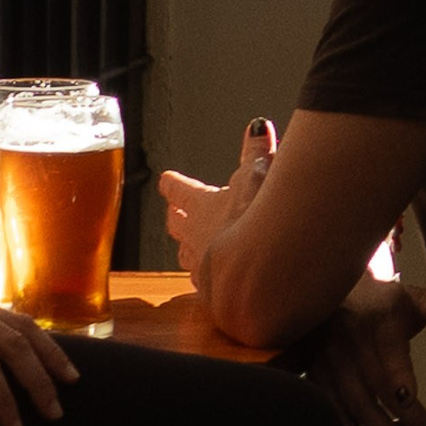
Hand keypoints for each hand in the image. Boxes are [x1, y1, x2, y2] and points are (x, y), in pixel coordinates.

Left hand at [160, 115, 275, 276]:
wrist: (259, 275)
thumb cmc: (254, 220)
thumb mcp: (258, 174)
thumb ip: (256, 151)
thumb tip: (257, 127)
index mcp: (204, 205)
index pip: (182, 190)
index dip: (174, 184)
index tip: (166, 180)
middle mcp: (197, 237)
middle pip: (178, 226)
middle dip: (176, 218)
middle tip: (173, 213)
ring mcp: (205, 270)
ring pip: (187, 258)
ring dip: (187, 251)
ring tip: (186, 250)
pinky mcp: (217, 297)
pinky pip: (205, 287)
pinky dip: (208, 282)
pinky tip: (214, 286)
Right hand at [302, 269, 425, 425]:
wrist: (327, 296)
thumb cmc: (381, 305)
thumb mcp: (410, 299)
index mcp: (377, 319)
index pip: (390, 351)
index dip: (400, 377)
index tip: (414, 402)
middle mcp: (349, 341)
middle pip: (376, 388)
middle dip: (403, 422)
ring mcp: (328, 362)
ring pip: (355, 405)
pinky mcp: (314, 379)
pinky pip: (331, 413)